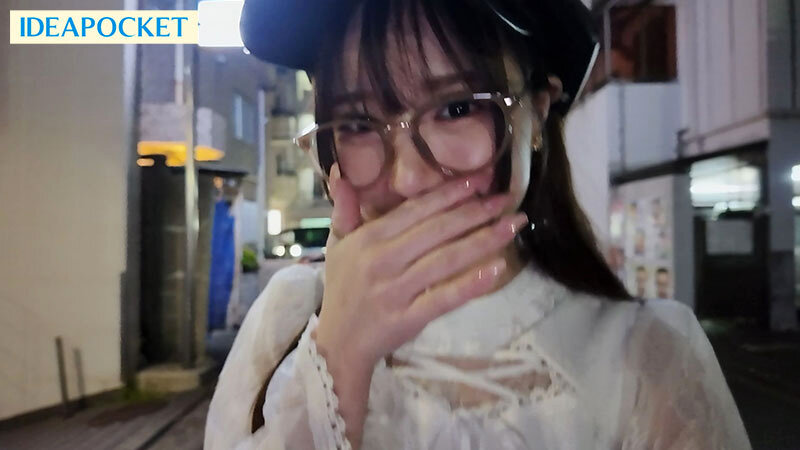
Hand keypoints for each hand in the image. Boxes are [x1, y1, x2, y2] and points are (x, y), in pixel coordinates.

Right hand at [315, 164, 527, 369]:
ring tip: (512, 226)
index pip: (415, 209)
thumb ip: (344, 209)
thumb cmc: (342, 289)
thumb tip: (341, 172)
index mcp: (370, 238)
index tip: (479, 180)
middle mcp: (383, 259)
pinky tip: (496, 269)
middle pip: (436, 230)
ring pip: (445, 260)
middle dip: (475, 212)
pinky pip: (444, 298)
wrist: (338, 343)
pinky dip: (470, 284)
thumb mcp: (336, 245)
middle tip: (506, 199)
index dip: (449, 193)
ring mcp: (397, 290)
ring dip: (483, 240)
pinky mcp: (408, 318)